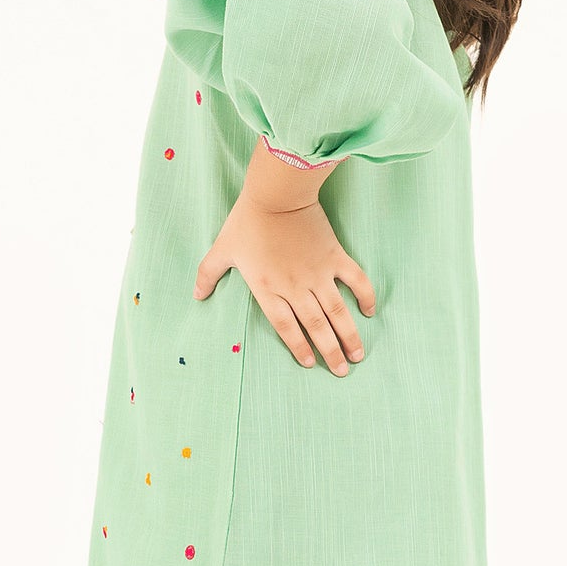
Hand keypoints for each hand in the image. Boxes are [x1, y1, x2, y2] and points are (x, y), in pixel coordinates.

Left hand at [193, 191, 375, 373]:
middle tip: (342, 371)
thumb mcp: (221, 249)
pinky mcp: (334, 257)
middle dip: (330, 352)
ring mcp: (318, 274)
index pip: (286, 328)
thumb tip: (196, 295)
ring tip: (358, 356)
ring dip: (349, 336)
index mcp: (268, 290)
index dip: (298, 347)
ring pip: (337, 313)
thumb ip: (208, 274)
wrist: (277, 194)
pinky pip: (355, 280)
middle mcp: (295, 288)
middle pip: (316, 328)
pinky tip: (370, 311)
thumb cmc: (247, 221)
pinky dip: (365, 296)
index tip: (309, 363)